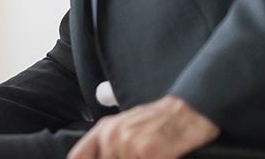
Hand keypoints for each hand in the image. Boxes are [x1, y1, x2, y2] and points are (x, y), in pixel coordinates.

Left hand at [68, 95, 219, 158]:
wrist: (186, 111)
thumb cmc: (157, 122)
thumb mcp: (125, 128)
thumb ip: (106, 146)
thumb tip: (98, 157)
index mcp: (103, 129)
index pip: (78, 156)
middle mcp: (112, 135)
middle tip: (139, 154)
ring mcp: (129, 144)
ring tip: (150, 153)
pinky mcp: (148, 152)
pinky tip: (162, 155)